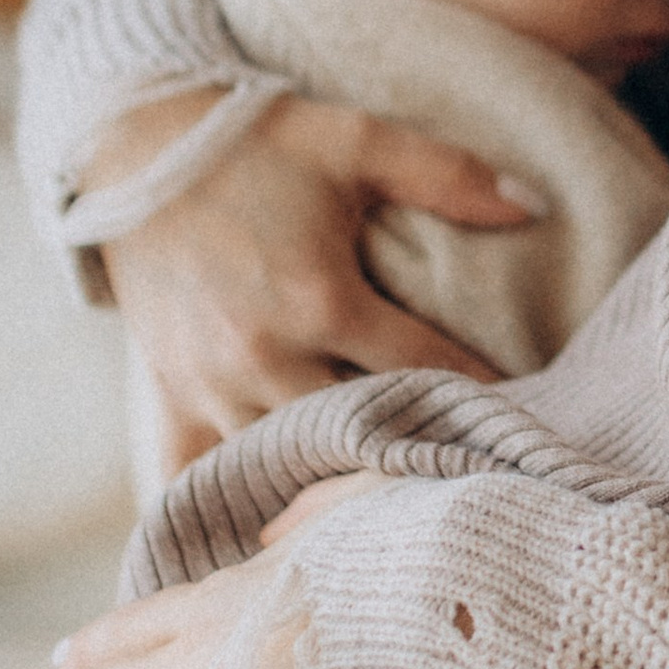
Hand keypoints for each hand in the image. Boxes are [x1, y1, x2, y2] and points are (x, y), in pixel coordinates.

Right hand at [92, 91, 534, 468]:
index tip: (525, 409)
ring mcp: (211, 383)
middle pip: (360, 430)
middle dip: (414, 443)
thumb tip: (536, 206)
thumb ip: (448, 175)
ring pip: (289, 461)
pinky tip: (281, 527)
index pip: (427, 364)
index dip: (483, 387)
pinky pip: (199, 473)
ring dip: (339, 473)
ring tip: (395, 495)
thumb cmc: (257, 142)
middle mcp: (264, 353)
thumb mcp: (358, 141)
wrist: (132, 148)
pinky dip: (238, 497)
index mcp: (321, 297)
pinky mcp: (171, 393)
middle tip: (470, 464)